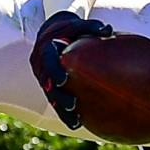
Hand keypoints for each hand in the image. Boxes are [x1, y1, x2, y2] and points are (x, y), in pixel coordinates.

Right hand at [29, 10, 113, 129]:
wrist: (53, 33)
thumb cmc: (70, 29)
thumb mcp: (78, 25)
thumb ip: (91, 27)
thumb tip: (108, 30)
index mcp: (45, 51)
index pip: (47, 61)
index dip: (54, 71)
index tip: (63, 80)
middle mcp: (41, 67)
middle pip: (48, 84)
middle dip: (58, 96)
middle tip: (72, 105)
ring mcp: (45, 79)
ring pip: (51, 97)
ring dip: (62, 110)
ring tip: (75, 122)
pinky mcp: (50, 88)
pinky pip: (56, 102)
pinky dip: (65, 113)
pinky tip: (78, 124)